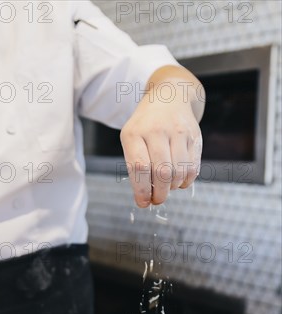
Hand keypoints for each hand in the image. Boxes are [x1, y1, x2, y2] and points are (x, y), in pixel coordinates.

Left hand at [120, 66, 203, 206]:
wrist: (170, 96)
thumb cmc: (145, 126)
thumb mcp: (132, 139)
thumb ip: (136, 167)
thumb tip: (145, 200)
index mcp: (135, 133)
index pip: (139, 168)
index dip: (142, 191)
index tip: (143, 203)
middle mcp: (157, 130)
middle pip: (161, 173)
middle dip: (159, 194)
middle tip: (157, 200)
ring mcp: (178, 132)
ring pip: (179, 173)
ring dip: (173, 188)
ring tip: (167, 187)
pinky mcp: (194, 136)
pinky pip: (192, 168)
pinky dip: (186, 181)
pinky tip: (179, 181)